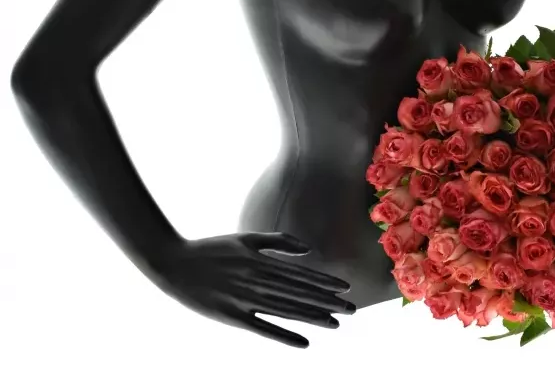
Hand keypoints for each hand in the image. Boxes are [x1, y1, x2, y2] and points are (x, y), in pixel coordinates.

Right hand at [147, 232, 356, 347]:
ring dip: (313, 318)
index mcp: (262, 262)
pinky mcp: (233, 318)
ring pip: (287, 312)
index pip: (301, 275)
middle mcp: (258, 282)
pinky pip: (263, 330)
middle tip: (352, 309)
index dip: (324, 282)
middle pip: (299, 295)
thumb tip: (307, 250)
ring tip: (336, 323)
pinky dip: (284, 336)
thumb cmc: (213, 248)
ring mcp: (245, 301)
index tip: (345, 288)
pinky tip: (304, 342)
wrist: (174, 263)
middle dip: (327, 302)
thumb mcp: (246, 238)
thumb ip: (278, 242)